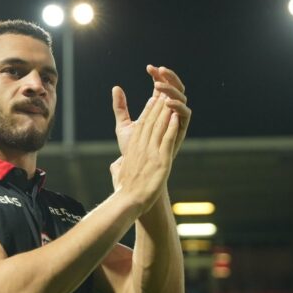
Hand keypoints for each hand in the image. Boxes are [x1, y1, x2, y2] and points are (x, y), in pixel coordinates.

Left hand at [112, 65, 190, 158]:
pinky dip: (179, 106)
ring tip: (158, 86)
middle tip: (159, 70)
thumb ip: (120, 107)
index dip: (158, 75)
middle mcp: (169, 112)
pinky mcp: (180, 130)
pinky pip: (185, 114)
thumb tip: (116, 87)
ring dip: (172, 89)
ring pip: (182, 98)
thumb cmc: (132, 148)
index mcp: (158, 108)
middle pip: (175, 88)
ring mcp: (176, 120)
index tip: (149, 68)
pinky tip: (167, 102)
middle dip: (170, 77)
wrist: (137, 168)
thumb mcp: (124, 125)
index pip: (161, 86)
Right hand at [112, 94, 178, 214]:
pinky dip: (172, 126)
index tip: (153, 100)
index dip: (148, 111)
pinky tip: (176, 117)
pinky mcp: (161, 160)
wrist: (129, 200)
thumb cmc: (123, 190)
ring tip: (172, 99)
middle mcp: (141, 147)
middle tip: (165, 92)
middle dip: (158, 105)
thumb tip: (116, 166)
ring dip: (166, 111)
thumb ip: (117, 167)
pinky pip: (167, 139)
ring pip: (159, 126)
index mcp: (132, 148)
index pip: (141, 125)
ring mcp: (151, 152)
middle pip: (150, 121)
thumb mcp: (118, 174)